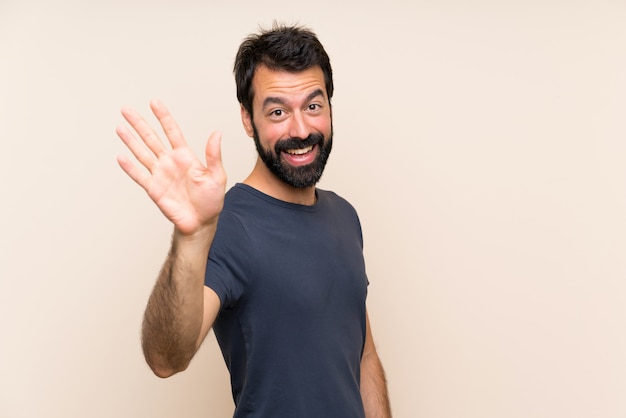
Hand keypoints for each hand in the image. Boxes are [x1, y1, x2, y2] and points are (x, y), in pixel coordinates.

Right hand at [116, 99, 226, 235]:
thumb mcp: (217, 176)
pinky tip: (121, 156)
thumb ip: (213, 155)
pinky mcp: (154, 189)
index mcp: (185, 157)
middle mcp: (170, 162)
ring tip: (120, 127)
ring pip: (142, 153)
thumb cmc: (211, 200)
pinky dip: (130, 167)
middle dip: (140, 123)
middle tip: (127, 109)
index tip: (154, 102)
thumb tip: (217, 134)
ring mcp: (160, 174)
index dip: (163, 117)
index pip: (172, 131)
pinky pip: (140, 176)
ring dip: (131, 140)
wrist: (201, 222)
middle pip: (151, 138)